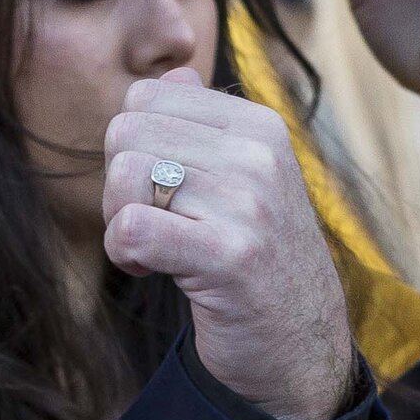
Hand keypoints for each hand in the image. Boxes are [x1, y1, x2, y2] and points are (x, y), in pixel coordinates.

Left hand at [100, 76, 358, 419]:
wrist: (300, 346)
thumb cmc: (258, 261)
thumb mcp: (245, 180)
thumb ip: (205, 124)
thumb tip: (170, 73)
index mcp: (258, 126)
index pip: (146, 96)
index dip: (134, 146)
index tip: (162, 191)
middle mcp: (257, 154)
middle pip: (125, 133)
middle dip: (120, 185)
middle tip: (154, 225)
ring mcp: (247, 203)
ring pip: (124, 176)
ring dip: (119, 222)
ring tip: (156, 249)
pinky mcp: (229, 255)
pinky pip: (131, 228)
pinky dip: (124, 254)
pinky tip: (152, 271)